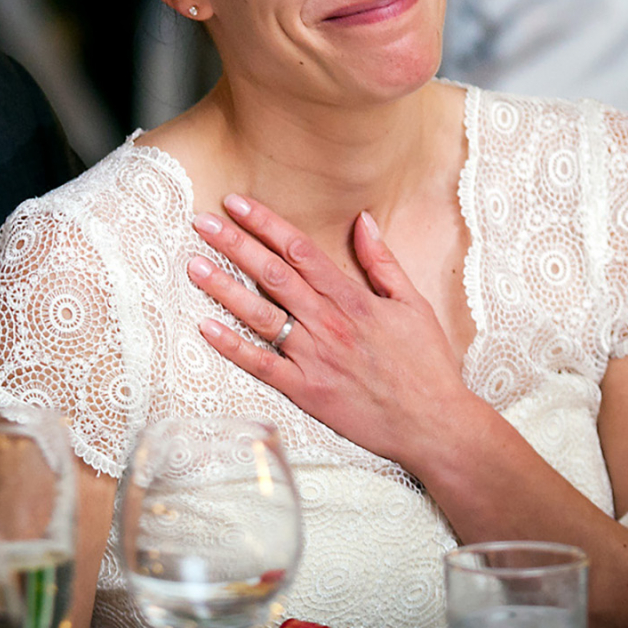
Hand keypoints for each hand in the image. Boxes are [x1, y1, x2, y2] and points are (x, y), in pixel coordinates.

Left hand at [188, 194, 475, 468]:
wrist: (435, 425)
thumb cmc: (426, 364)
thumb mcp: (412, 304)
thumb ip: (383, 261)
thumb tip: (363, 219)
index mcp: (352, 299)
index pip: (300, 250)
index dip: (265, 223)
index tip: (237, 203)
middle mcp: (328, 323)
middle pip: (272, 275)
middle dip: (234, 245)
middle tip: (201, 222)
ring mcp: (315, 358)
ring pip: (260, 315)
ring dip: (224, 288)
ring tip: (193, 265)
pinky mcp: (306, 391)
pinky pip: (261, 365)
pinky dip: (232, 346)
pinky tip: (205, 327)